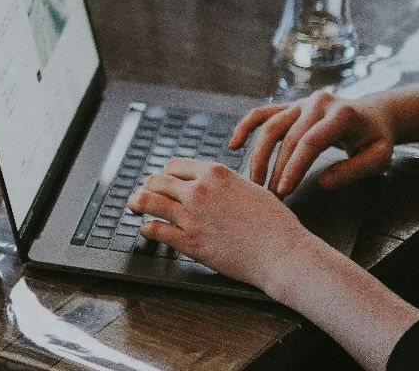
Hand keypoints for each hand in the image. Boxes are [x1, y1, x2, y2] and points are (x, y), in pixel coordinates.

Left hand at [130, 158, 329, 294]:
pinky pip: (154, 230)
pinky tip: (147, 230)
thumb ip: (226, 183)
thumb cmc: (275, 224)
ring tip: (134, 206)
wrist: (283, 254)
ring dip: (137, 203)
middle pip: (156, 180)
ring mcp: (191, 216)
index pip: (174, 165)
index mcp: (215, 173)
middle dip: (149, 187)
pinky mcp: (189, 241)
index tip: (165, 182)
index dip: (167, 174)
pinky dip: (146, 229)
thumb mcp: (251, 189)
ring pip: (147, 201)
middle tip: (145, 194)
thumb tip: (212, 181)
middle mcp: (199, 190)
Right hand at [233, 90, 396, 194]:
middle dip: (276, 168)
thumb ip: (353, 170)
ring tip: (254, 181)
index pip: (310, 142)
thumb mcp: (378, 158)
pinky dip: (245, 127)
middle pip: (287, 137)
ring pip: (270, 126)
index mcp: (341, 114)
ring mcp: (301, 102)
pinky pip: (262, 113)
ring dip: (258, 154)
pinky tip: (234, 145)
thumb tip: (322, 183)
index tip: (284, 190)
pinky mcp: (290, 105)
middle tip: (269, 195)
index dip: (294, 167)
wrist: (375, 114)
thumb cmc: (377, 139)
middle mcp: (317, 103)